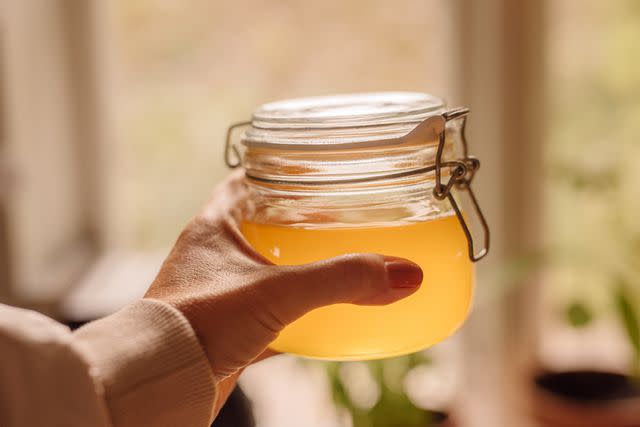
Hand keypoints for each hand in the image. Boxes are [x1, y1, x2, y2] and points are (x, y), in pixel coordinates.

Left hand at [144, 170, 422, 413]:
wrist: (163, 382)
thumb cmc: (199, 323)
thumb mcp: (278, 292)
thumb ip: (341, 281)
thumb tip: (404, 273)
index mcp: (214, 226)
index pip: (247, 180)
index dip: (281, 172)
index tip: (314, 171)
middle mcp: (212, 254)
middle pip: (259, 223)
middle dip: (295, 220)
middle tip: (335, 216)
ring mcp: (217, 292)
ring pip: (262, 269)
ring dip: (293, 266)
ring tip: (333, 262)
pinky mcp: (224, 328)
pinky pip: (264, 312)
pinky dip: (290, 312)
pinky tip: (317, 318)